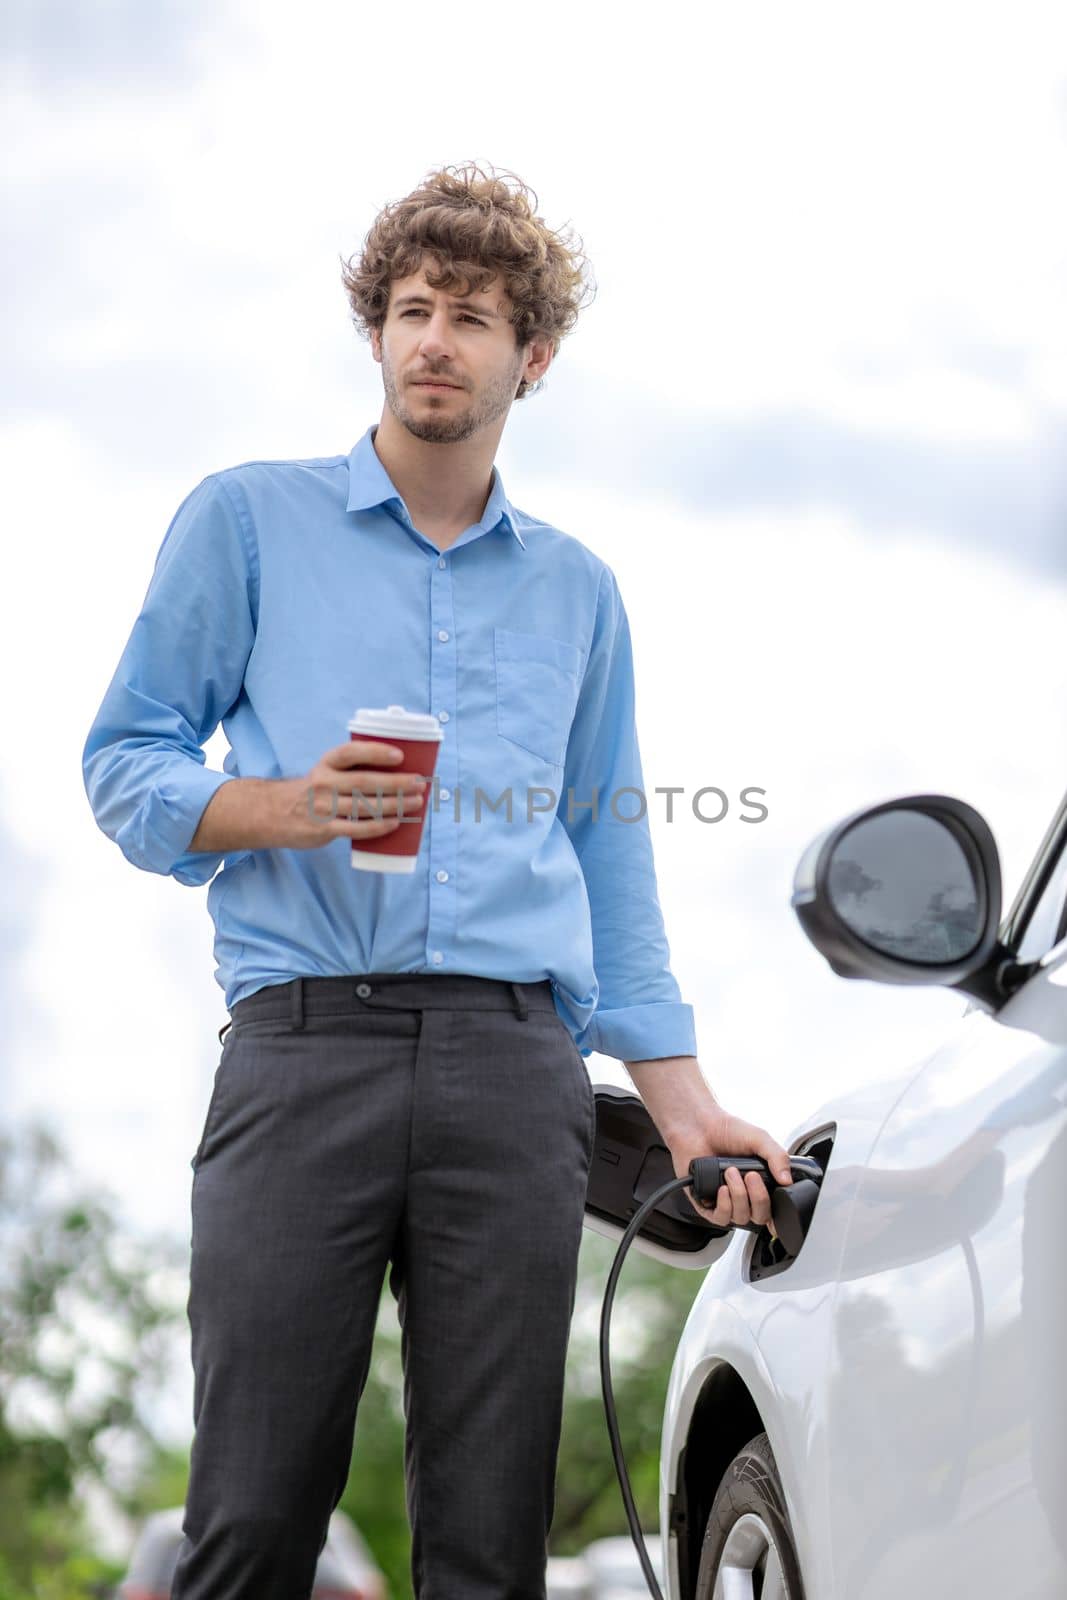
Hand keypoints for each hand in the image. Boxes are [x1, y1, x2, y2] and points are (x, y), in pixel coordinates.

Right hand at [278, 739, 428, 849]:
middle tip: (419, 783)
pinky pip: (356, 829)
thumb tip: (397, 772)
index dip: (376, 752)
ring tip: (415, 802)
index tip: (400, 756)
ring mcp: (323, 807)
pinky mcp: (324, 829)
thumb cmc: (313, 790)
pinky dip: (378, 827)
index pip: (351, 753)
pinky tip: (395, 823)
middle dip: (396, 783)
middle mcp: (324, 782)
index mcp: (326, 763)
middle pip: (364, 782)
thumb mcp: (325, 771)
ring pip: (364, 806)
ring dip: (394, 805)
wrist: (273, 814)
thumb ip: (352, 770)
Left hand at [669, 1105, 793, 1233]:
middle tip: (751, 1176)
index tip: (779, 1203)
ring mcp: (726, 1200)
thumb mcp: (760, 1139)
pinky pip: (720, 1218)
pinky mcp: (706, 1203)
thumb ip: (778, 1157)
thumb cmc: (727, 1131)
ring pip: (741, 1218)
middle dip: (758, 1198)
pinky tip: (722, 1188)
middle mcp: (745, 1195)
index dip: (779, 1213)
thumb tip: (787, 1180)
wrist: (700, 1126)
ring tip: (731, 1173)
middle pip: (760, 1217)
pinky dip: (724, 1205)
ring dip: (738, 1196)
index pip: (774, 1208)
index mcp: (761, 1183)